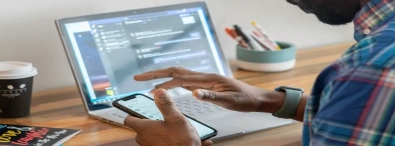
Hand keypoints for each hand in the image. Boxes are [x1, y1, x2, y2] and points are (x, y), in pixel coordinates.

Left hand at [124, 89, 212, 145]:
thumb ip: (166, 105)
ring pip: (148, 137)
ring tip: (168, 129)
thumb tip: (159, 92)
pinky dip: (161, 140)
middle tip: (159, 119)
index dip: (131, 114)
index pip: (128, 119)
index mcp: (144, 128)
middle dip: (148, 123)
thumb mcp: (176, 119)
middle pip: (139, 129)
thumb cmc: (181, 141)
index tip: (136, 110)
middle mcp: (142, 139)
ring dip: (155, 133)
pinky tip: (172, 138)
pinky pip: (155, 143)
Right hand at [134, 67, 283, 112]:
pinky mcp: (206, 84)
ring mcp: (204, 79)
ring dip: (162, 77)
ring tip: (148, 83)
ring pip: (179, 74)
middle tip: (138, 78)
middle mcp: (204, 76)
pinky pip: (185, 80)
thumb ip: (211, 96)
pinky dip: (172, 81)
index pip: (178, 78)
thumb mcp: (229, 101)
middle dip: (155, 74)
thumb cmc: (244, 100)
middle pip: (174, 71)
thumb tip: (193, 92)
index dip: (161, 80)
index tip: (146, 85)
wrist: (256, 98)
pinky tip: (168, 86)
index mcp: (207, 79)